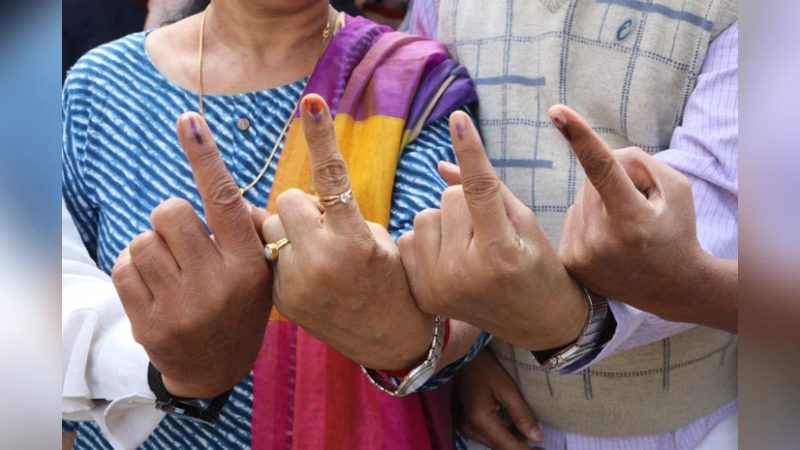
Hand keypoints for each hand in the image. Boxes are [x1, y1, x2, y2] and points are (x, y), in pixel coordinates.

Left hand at [112, 112, 271, 397]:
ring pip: (143, 239)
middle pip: (170, 213)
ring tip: (170, 268)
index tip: (188, 121)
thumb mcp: (260, 271)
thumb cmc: (238, 307)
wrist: (214, 370)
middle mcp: (217, 285)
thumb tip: (222, 187)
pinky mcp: (149, 323)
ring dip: (153, 245)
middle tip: (183, 241)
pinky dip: (134, 267)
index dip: (206, 158)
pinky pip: (124, 267)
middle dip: (171, 219)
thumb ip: (249, 229)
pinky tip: (153, 284)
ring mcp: (181, 306)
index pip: (225, 201)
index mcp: (248, 266)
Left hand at [261, 94, 432, 370]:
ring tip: (317, 254)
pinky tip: (311, 277)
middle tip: (325, 228)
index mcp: (354, 239)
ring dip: (290, 231)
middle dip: (304, 207)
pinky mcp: (282, 299)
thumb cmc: (391, 278)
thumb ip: (337, 213)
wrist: (390, 338)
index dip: (322, 135)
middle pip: (288, 200)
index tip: (311, 101)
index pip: (332, 176)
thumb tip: (295, 201)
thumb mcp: (377, 239)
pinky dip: (286, 257)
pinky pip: (270, 256)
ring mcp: (298, 282)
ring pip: (273, 227)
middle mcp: (322, 259)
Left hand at [399, 111, 586, 351]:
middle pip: (449, 196)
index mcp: (499, 254)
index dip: (471, 150)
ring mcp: (439, 288)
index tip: (459, 118)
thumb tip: (440, 163)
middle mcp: (464, 274)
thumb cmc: (538, 265)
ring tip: (470, 246)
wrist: (537, 322)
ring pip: (425, 214)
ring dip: (445, 220)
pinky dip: (428, 240)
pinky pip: (409, 238)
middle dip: (468, 203)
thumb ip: (487, 189)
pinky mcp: (422, 295)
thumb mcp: (524, 223)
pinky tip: (450, 259)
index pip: (479, 190)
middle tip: (490, 231)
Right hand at [456, 350, 542, 449]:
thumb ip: (521, 413)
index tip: (545, 449)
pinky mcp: (465, 423)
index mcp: (480, 420)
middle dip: (521, 448)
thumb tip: (537, 437)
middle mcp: (470, 428)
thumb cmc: (486, 366)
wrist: (462, 356)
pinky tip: (516, 430)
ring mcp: (465, 427)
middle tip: (541, 445)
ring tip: (532, 438)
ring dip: (511, 442)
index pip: (508, 446)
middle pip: (499, 448)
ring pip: (493, 444)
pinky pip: (486, 437)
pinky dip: (502, 436)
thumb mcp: (507, 387)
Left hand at [551, 105, 733, 329]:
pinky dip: (589, 221)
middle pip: (593, 183)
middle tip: (638, 212)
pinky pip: (573, 218)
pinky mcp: (569, 261)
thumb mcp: (675, 188)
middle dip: (615, 185)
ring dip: (600, 204)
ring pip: (581, 200)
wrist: (671, 288)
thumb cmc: (676, 230)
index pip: (602, 168)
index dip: (579, 136)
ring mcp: (581, 253)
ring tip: (625, 232)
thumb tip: (594, 152)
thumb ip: (637, 161)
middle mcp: (600, 238)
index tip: (557, 112)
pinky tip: (609, 242)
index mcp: (631, 218)